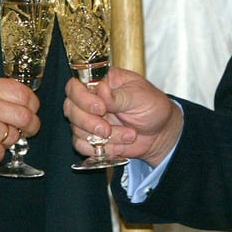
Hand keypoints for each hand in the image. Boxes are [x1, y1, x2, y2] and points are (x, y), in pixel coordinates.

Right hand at [63, 66, 182, 167]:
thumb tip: (100, 90)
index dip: (83, 98)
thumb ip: (118, 96)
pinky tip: (120, 146)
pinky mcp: (91, 137)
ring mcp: (89, 119)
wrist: (160, 133)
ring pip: (76, 129)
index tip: (101, 109)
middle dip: (89, 122)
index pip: (76, 85)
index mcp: (101, 82)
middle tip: (108, 129)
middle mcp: (90, 99)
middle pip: (71, 108)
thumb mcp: (140, 97)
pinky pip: (81, 146)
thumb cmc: (152, 107)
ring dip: (103, 138)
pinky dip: (101, 149)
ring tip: (129, 135)